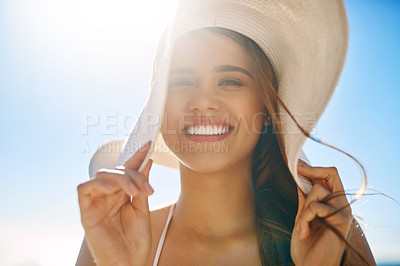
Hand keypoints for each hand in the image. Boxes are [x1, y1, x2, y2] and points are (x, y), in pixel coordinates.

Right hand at [77, 141, 153, 265]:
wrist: (130, 264)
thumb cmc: (136, 241)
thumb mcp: (143, 208)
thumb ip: (141, 185)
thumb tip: (147, 162)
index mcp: (122, 195)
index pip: (127, 170)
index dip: (136, 156)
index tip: (148, 144)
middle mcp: (108, 197)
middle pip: (116, 171)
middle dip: (133, 174)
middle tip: (146, 188)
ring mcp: (96, 203)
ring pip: (102, 176)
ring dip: (121, 178)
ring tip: (135, 192)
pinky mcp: (86, 212)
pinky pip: (84, 189)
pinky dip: (98, 184)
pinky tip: (113, 190)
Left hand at [291, 163, 352, 265]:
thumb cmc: (306, 245)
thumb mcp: (302, 216)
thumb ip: (304, 198)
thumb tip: (299, 177)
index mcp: (332, 202)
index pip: (329, 174)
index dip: (313, 167)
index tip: (296, 164)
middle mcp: (341, 204)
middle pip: (330, 174)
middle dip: (311, 172)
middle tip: (297, 172)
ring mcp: (343, 211)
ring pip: (317, 191)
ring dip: (303, 209)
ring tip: (301, 226)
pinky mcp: (342, 220)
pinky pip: (316, 207)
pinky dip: (304, 219)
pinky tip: (304, 233)